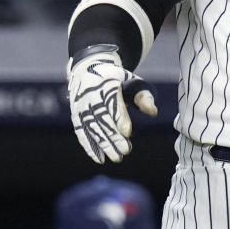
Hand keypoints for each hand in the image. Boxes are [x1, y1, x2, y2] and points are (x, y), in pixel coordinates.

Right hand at [66, 45, 156, 163]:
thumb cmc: (117, 80)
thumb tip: (153, 112)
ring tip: (117, 158)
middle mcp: (90, 95)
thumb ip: (144, 97)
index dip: (119, 118)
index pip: (112, 103)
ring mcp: (81, 106)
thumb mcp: (132, 82)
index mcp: (107, 84)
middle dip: (113, 136)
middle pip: (102, 119)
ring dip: (103, 144)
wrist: (88, 70)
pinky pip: (81, 132)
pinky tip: (99, 159)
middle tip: (125, 151)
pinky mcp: (75, 116)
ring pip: (91, 128)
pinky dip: (89, 146)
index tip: (128, 132)